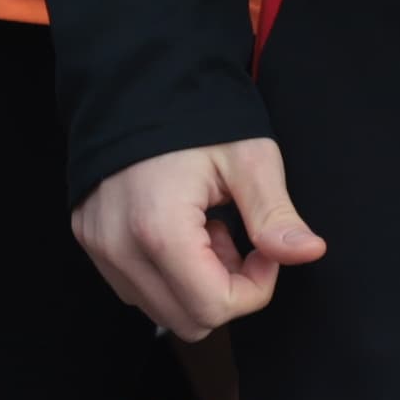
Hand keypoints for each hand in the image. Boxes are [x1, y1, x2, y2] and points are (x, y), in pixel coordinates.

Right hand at [71, 139, 323, 340]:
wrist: (136, 79)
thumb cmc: (195, 116)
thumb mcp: (248, 157)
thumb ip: (275, 214)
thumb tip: (309, 253)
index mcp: (158, 228)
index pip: (214, 307)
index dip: (254, 287)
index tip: (264, 248)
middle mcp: (118, 245)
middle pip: (188, 319)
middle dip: (224, 288)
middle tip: (235, 237)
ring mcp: (98, 244)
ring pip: (160, 309)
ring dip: (193, 282)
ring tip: (204, 228)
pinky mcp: (89, 239)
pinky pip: (134, 287)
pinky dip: (164, 272)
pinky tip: (177, 228)